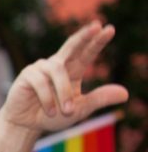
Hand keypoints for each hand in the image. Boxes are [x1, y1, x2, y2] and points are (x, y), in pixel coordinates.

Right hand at [0, 22, 127, 133]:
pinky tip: (49, 111)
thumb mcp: (80, 109)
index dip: (97, 41)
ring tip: (66, 111)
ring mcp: (41, 68)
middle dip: (84, 36)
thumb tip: (125, 94)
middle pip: (71, 46)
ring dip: (64, 92)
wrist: (26, 125)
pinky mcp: (27, 75)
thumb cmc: (53, 115)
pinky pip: (41, 82)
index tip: (110, 29)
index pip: (87, 53)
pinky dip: (48, 99)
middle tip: (96, 26)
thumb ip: (99, 99)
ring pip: (58, 71)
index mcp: (72, 70)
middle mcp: (57, 65)